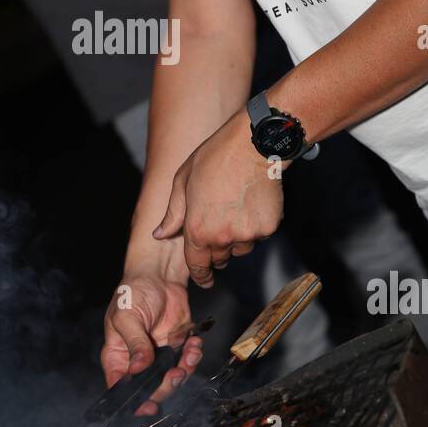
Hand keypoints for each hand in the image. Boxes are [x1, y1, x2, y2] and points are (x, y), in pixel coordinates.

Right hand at [102, 274, 203, 416]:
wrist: (159, 275)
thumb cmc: (133, 293)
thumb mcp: (127, 316)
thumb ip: (134, 343)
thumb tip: (139, 369)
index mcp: (117, 357)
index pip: (121, 388)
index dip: (133, 402)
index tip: (148, 406)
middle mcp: (137, 362)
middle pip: (151, 389)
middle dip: (165, 386)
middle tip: (176, 373)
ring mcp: (158, 356)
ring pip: (172, 378)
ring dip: (184, 370)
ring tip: (190, 353)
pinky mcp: (177, 348)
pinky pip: (187, 362)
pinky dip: (194, 356)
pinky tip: (194, 343)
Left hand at [152, 108, 283, 287]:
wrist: (251, 146)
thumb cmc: (214, 158)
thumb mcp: (182, 182)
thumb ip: (173, 214)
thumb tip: (159, 234)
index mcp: (197, 229)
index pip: (197, 265)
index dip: (200, 274)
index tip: (204, 280)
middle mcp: (222, 237)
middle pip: (220, 259)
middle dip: (216, 250)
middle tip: (218, 227)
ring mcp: (247, 234)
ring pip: (240, 248)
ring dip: (237, 238)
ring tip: (234, 209)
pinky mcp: (268, 228)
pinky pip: (259, 236)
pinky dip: (255, 227)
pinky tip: (251, 204)